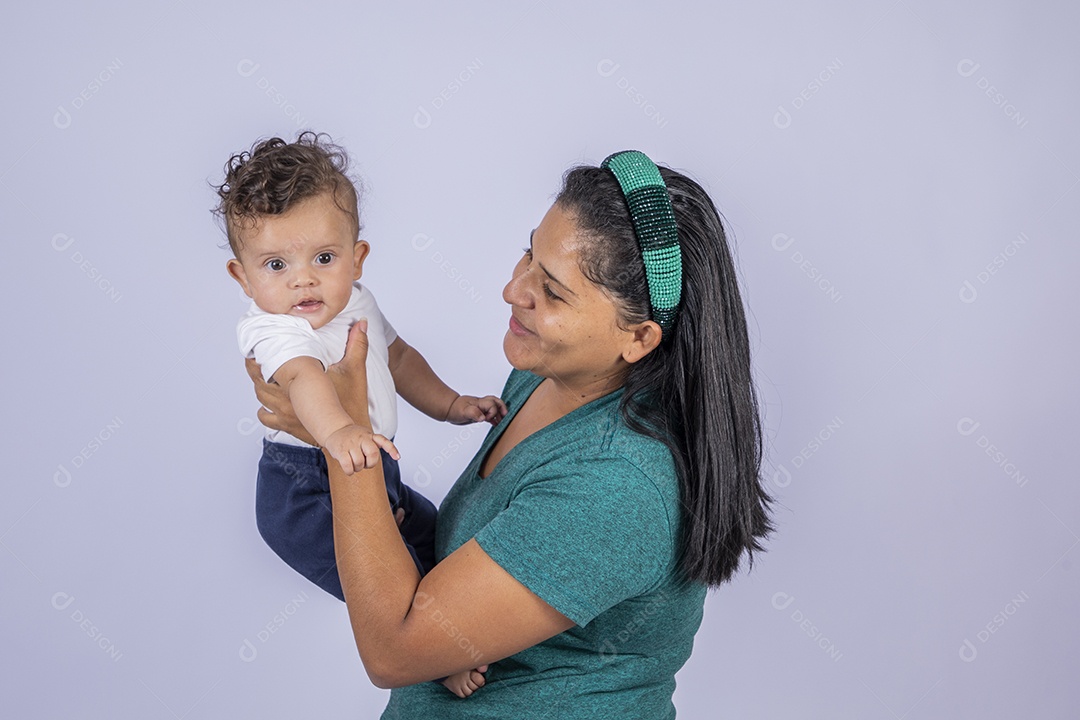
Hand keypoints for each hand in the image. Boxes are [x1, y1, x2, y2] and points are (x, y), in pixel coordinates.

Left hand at [244, 319, 373, 438]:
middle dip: (255, 367)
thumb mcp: (356, 372)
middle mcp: (287, 397)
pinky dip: (263, 408)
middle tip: (255, 357)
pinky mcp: (285, 425)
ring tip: (261, 375)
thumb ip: (358, 345)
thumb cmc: (352, 405)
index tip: (259, 344)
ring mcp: (284, 413)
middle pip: (258, 378)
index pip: (270, 362)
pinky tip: (270, 402)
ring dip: (259, 385)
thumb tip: (361, 322)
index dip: (260, 353)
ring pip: (259, 395)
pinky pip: (264, 416)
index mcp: (299, 380)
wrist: (348, 437)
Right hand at [323, 424, 399, 475]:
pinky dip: (349, 471)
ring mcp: (351, 444)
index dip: (392, 450)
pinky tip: (348, 470)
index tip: (397, 458)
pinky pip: (348, 466)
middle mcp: (361, 438)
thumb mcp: (365, 435)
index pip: (383, 441)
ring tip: (354, 465)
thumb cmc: (352, 437)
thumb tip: (389, 456)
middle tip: (365, 464)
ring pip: (359, 462)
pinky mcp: (340, 450)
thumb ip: (374, 444)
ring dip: (358, 468)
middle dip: (370, 464)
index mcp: (369, 435)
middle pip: (373, 454)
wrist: (335, 429)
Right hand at [440, 665, 488, 698]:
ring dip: (470, 690)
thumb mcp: (469, 662)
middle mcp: (464, 678)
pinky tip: (464, 688)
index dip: (481, 681)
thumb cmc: (461, 664)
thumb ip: (478, 665)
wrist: (445, 667)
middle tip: (472, 682)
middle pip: (475, 687)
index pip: (480, 681)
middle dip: (475, 686)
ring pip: (469, 693)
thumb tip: (484, 670)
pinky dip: (465, 694)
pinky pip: (463, 695)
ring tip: (468, 685)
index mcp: (469, 670)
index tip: (479, 680)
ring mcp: (459, 684)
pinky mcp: (455, 689)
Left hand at [446, 394, 507, 425]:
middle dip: (502, 408)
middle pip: (497, 402)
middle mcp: (482, 404)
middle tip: (505, 416)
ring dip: (500, 413)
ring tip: (501, 421)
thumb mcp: (463, 412)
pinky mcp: (479, 412)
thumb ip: (474, 413)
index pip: (492, 405)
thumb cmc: (455, 409)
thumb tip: (483, 417)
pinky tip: (495, 423)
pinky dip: (494, 417)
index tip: (486, 419)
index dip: (493, 412)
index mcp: (480, 403)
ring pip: (495, 406)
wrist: (449, 409)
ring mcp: (481, 407)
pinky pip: (490, 412)